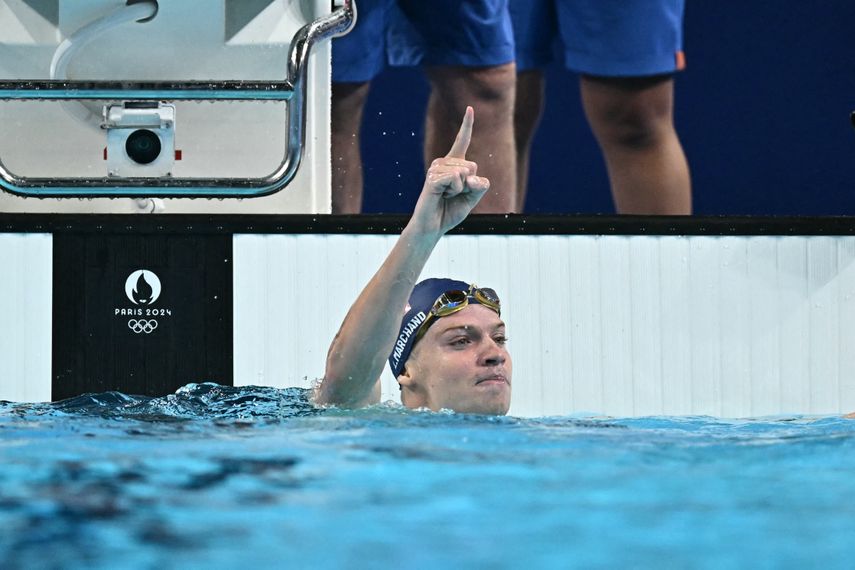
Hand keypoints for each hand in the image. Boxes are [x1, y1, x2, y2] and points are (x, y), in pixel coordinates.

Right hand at [409, 106, 490, 235]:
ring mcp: (436, 169)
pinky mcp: (432, 178)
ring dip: (461, 191)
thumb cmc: (450, 210)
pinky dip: (454, 191)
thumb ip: (480, 185)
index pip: (462, 141)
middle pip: (473, 167)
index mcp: (454, 164)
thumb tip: (469, 174)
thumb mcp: (473, 197)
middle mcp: (443, 162)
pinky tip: (441, 196)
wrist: (433, 226)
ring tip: (446, 196)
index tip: (470, 108)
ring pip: (465, 173)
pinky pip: (455, 179)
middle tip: (454, 196)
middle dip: (470, 186)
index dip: (466, 125)